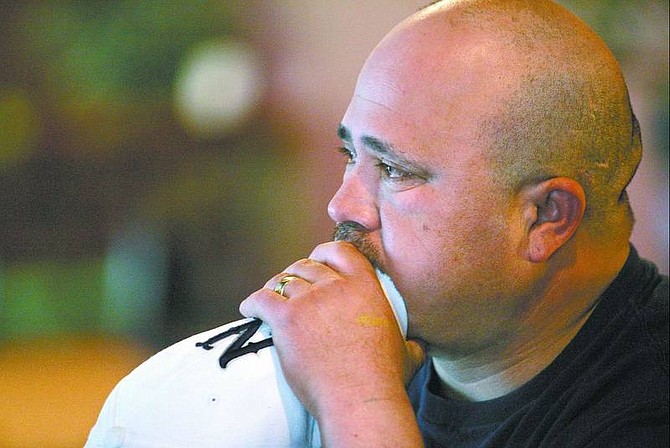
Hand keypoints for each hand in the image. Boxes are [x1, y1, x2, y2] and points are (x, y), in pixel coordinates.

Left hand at [239, 241, 424, 446]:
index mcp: (365, 287)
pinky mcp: (287, 320)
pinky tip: (249, 308)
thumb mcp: (407, 352)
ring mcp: (310, 301)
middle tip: (292, 285)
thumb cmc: (383, 379)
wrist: (359, 398)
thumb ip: (409, 340)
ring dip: (275, 287)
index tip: (316, 259)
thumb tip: (418, 346)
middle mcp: (337, 287)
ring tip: (270, 296)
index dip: (324, 252)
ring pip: (284, 281)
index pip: (340, 251)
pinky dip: (253, 303)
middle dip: (297, 272)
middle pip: (307, 266)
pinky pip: (262, 300)